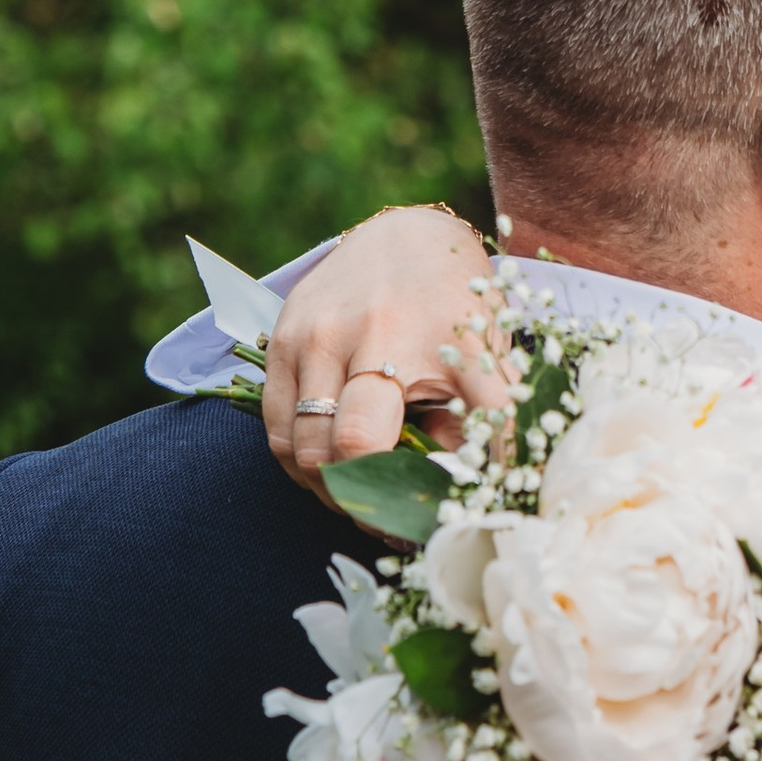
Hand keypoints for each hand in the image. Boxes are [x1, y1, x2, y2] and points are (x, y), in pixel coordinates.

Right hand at [262, 206, 516, 502]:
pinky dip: (298, 459)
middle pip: (334, 449)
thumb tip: (459, 498)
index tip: (412, 522)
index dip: (395, 497)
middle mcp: (363, 334)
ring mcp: (314, 334)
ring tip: (354, 494)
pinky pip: (274, 426)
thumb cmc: (456, 309)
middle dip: (356, 498)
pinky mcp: (281, 337)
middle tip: (380, 515)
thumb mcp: (487, 363)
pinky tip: (327, 465)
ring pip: (298, 447)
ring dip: (323, 487)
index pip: (380, 439)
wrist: (406, 237)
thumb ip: (481, 429)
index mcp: (424, 341)